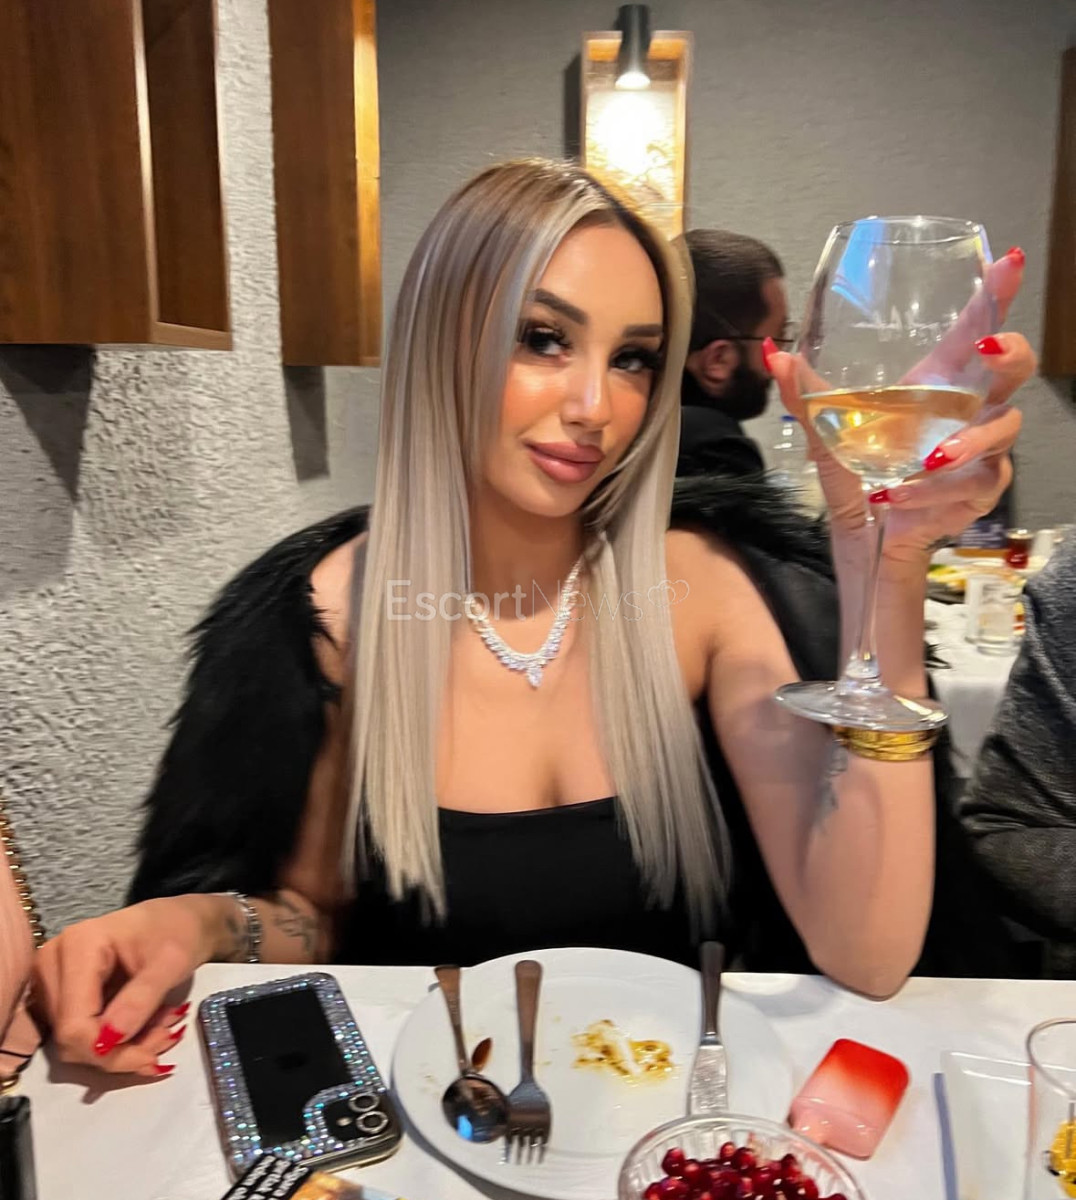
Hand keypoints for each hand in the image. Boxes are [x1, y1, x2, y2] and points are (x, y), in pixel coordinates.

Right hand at [32, 895, 218, 1077]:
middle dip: (121, 1050)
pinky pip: (82, 1036)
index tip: (151, 1057)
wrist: (180, 920)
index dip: (108, 1051)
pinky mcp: (61, 997)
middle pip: (71, 1038)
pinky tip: (148, 1027)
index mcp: (78, 945)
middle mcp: (53, 963)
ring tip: (163, 1026)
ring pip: (76, 1044)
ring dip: (123, 1048)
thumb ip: (142, 998)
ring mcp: (53, 982)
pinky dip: (118, 1042)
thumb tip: (108, 1041)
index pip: (74, 1023)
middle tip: (167, 1035)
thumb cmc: (179, 930)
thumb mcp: (173, 960)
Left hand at [766, 249, 1034, 568]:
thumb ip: (805, 397)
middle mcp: (967, 411)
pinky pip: (974, 485)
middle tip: (988, 351)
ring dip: (966, 443)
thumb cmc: (859, 476)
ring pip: (1000, 432)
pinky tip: (895, 494)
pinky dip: (930, 492)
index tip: (1006, 263)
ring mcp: (981, 452)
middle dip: (1011, 356)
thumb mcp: (826, 435)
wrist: (868, 538)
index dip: (997, 295)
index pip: (976, 330)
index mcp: (936, 384)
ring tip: (928, 459)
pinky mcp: (980, 492)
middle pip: (1015, 371)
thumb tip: (775, 355)